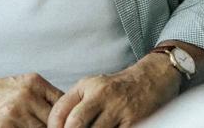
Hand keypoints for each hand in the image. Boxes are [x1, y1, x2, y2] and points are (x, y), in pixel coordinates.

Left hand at [47, 54, 181, 127]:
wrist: (150, 80)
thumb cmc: (115, 88)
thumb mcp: (91, 87)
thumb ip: (73, 103)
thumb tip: (57, 125)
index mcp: (87, 86)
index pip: (61, 109)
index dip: (53, 126)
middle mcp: (101, 95)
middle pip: (75, 124)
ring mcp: (118, 109)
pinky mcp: (134, 121)